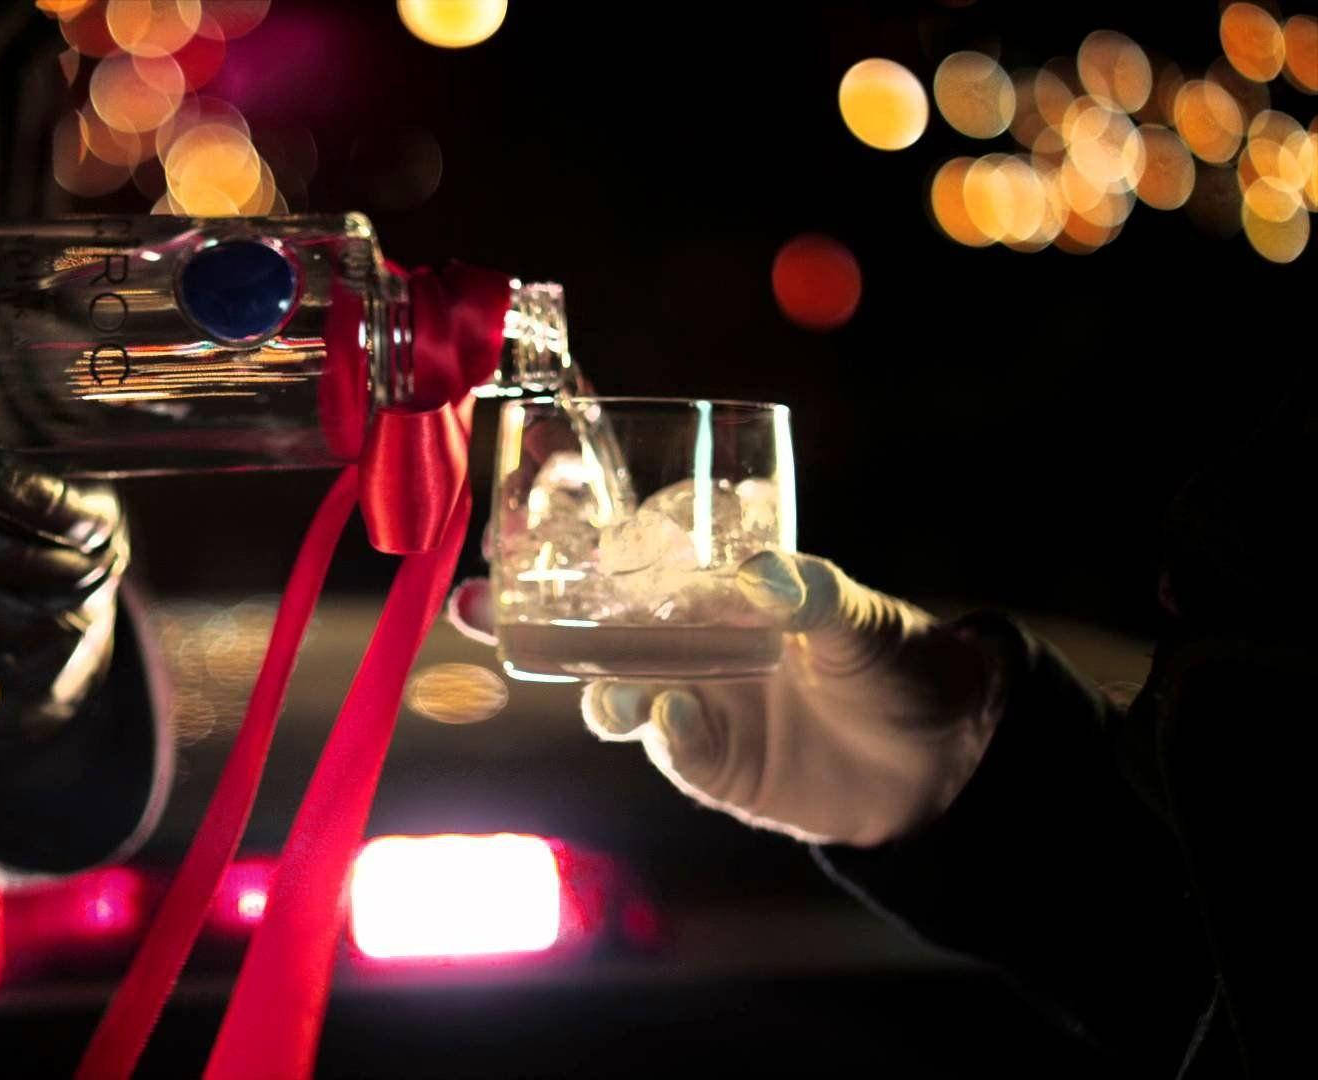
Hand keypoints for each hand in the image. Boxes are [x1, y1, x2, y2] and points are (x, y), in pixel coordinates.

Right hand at [451, 552, 1004, 846]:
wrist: (939, 768)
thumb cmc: (898, 662)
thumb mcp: (863, 617)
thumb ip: (815, 594)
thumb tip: (764, 573)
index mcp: (712, 579)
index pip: (628, 533)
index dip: (574, 502)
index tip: (531, 460)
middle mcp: (685, 634)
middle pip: (583, 613)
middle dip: (521, 601)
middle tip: (476, 591)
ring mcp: (690, 698)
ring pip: (604, 683)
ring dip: (582, 675)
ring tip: (596, 681)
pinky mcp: (706, 761)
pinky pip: (662, 744)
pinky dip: (660, 732)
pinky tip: (672, 720)